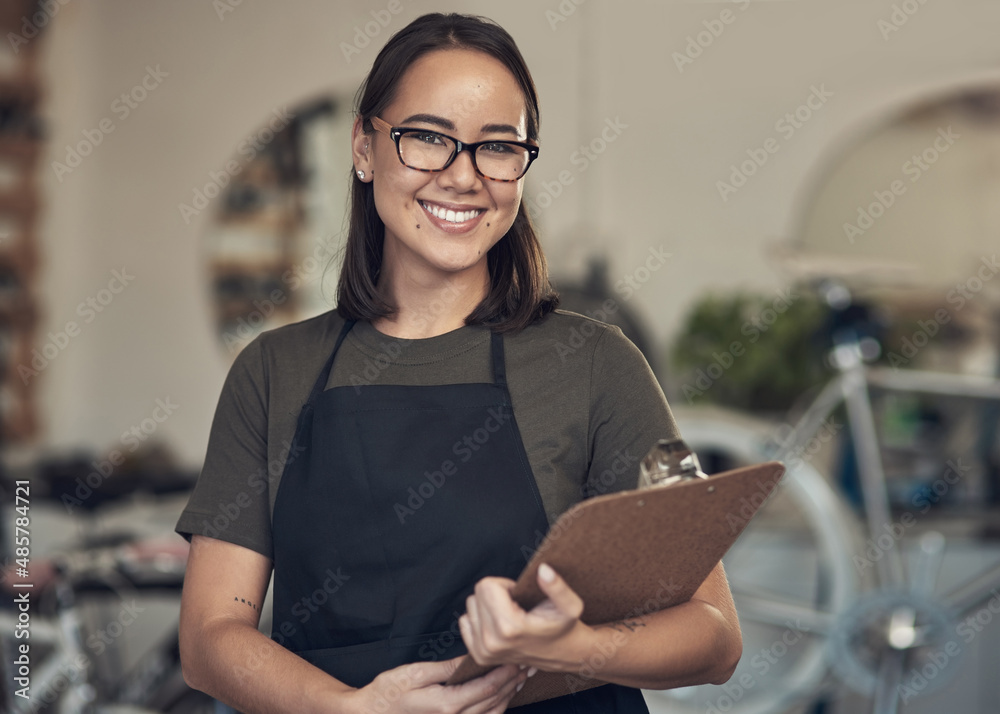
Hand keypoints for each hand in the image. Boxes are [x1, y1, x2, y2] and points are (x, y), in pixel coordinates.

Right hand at [347, 656, 525, 713]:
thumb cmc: (387, 693)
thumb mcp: (415, 673)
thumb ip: (447, 668)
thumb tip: (471, 657)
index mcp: (446, 706)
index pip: (487, 687)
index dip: (505, 672)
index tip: (517, 658)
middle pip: (493, 701)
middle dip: (511, 682)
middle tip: (526, 665)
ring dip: (507, 697)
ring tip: (518, 679)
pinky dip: (494, 710)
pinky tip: (499, 698)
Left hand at [460, 563, 588, 671]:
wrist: (563, 653)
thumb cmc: (564, 626)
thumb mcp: (570, 604)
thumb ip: (557, 586)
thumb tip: (542, 569)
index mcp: (509, 628)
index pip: (486, 586)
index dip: (505, 585)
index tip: (519, 596)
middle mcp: (492, 642)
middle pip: (477, 595)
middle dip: (496, 594)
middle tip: (516, 605)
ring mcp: (484, 651)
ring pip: (471, 607)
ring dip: (488, 606)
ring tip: (510, 615)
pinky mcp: (479, 656)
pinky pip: (466, 622)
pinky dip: (481, 619)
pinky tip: (499, 624)